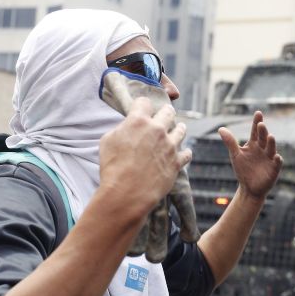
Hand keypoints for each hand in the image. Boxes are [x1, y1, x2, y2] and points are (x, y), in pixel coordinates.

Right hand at [99, 98, 191, 217]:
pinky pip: (187, 153)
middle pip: (168, 111)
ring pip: (182, 129)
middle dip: (165, 112)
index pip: (144, 102)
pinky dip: (184, 152)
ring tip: (178, 129)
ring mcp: (170, 146)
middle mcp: (157, 130)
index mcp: (138, 121)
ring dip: (179, 129)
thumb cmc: (113, 168)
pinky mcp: (177, 161)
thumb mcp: (107, 141)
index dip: (142, 105)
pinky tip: (182, 153)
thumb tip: (129, 127)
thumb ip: (121, 129)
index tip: (142, 108)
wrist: (126, 193)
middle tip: (164, 115)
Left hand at [218, 111, 282, 201]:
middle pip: (263, 138)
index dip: (257, 122)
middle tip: (261, 124)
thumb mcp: (235, 155)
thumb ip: (230, 142)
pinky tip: (277, 157)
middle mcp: (263, 149)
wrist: (248, 188)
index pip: (255, 131)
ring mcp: (269, 158)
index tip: (258, 113)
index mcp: (254, 144)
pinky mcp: (274, 169)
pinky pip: (277, 163)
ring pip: (271, 149)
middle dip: (263, 131)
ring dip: (272, 143)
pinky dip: (277, 160)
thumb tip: (221, 128)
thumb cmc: (243, 170)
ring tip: (270, 136)